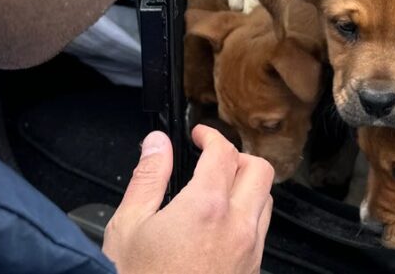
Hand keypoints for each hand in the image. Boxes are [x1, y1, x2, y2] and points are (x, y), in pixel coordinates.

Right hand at [103, 126, 274, 273]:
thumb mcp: (128, 227)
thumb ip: (148, 178)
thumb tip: (157, 143)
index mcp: (206, 208)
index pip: (224, 152)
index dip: (210, 135)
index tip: (197, 135)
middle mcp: (237, 227)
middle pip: (259, 170)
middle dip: (236, 156)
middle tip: (211, 159)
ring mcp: (249, 252)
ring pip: (266, 201)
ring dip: (246, 187)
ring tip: (216, 191)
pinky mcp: (252, 271)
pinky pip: (262, 233)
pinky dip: (247, 218)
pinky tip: (219, 227)